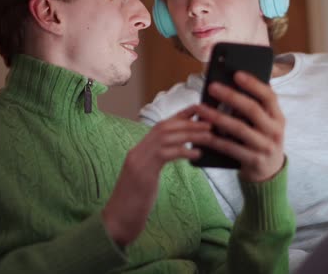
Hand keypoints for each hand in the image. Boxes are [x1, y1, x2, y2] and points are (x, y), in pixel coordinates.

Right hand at [102, 105, 213, 245]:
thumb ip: (159, 162)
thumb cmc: (136, 201)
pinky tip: (197, 155)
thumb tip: (181, 151)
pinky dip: (183, 151)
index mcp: (139, 150)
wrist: (118, 219)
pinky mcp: (143, 172)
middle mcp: (137, 151)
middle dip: (189, 122)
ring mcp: (138, 160)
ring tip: (209, 136)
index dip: (181, 116)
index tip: (198, 110)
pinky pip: (165, 154)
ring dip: (190, 134)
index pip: (162, 125)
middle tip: (209, 123)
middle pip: (165, 127)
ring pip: (166, 137)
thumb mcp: (148, 177)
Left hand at [195, 71, 285, 182]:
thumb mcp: (265, 124)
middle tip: (212, 87)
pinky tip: (202, 133)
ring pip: (239, 129)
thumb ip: (255, 108)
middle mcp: (275, 131)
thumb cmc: (261, 140)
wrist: (269, 172)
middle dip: (231, 96)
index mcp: (278, 117)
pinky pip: (231, 148)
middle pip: (252, 110)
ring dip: (218, 117)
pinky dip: (215, 140)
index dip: (253, 84)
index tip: (236, 74)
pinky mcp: (254, 160)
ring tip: (201, 109)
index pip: (269, 96)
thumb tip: (232, 84)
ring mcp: (265, 147)